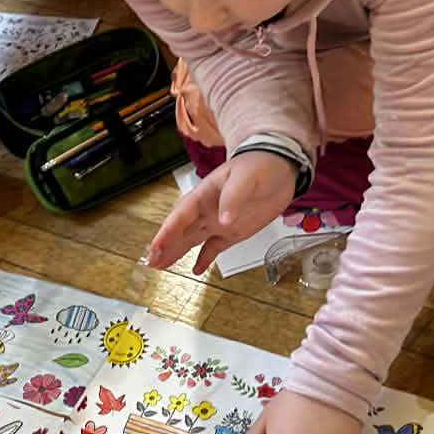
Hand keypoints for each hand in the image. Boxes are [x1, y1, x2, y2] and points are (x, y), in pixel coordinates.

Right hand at [148, 153, 294, 273]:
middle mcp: (208, 210)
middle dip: (165, 246)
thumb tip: (224, 220)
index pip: (181, 216)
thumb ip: (233, 198)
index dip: (167, 232)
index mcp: (205, 194)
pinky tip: (196, 269)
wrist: (282, 167)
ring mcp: (219, 221)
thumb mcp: (246, 177)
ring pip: (192, 240)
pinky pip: (214, 247)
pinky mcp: (233, 231)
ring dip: (177, 252)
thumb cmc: (261, 164)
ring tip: (161, 266)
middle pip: (181, 231)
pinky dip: (205, 258)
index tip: (155, 246)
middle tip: (151, 262)